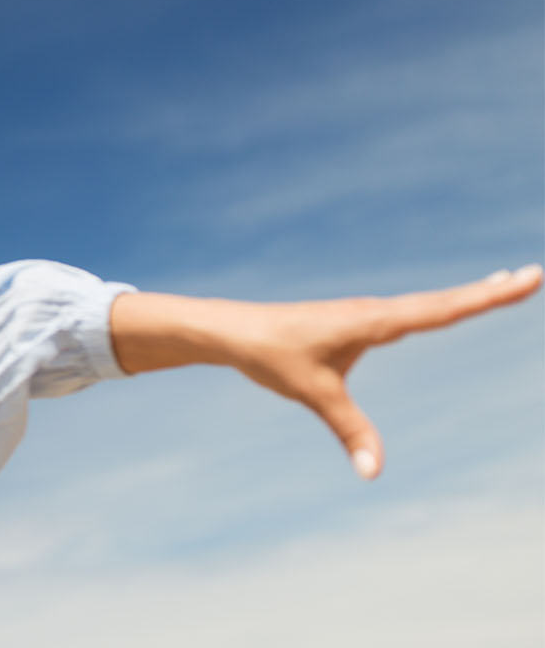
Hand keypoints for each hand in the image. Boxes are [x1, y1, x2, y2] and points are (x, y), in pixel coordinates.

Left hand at [110, 264, 541, 479]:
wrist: (233, 331)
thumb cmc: (272, 355)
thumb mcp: (314, 395)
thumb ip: (349, 432)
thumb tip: (373, 473)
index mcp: (374, 321)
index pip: (444, 309)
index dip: (488, 296)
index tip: (527, 277)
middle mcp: (375, 311)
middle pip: (443, 301)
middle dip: (488, 291)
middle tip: (533, 275)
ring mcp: (365, 314)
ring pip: (426, 303)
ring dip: (465, 294)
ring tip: (503, 285)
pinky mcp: (353, 321)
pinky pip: (406, 311)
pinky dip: (435, 305)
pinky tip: (442, 308)